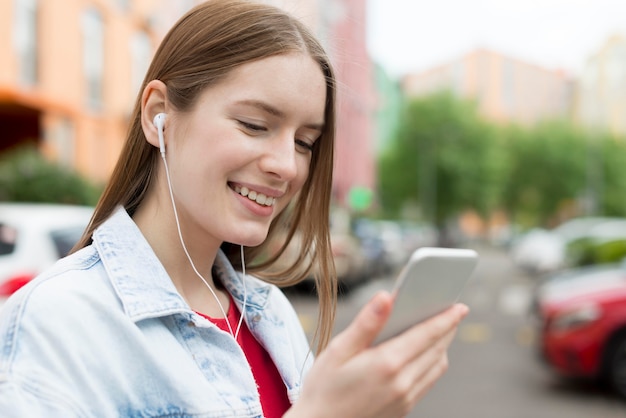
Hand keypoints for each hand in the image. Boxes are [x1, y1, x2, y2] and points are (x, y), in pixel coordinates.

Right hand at [285, 291, 468, 417]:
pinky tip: (424, 353)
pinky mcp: (404, 409)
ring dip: (443, 346)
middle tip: (453, 310)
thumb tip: (387, 296)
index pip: (427, 334)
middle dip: (448, 328)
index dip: (446, 318)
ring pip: (437, 366)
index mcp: (387, 363)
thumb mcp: (338, 350)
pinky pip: (428, 381)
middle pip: (437, 349)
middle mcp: (402, 383)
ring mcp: (405, 398)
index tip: (461, 306)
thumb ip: (366, 322)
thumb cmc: (323, 387)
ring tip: (440, 328)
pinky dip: (433, 362)